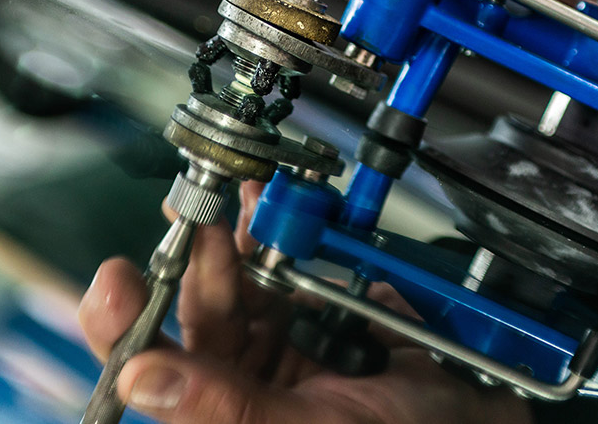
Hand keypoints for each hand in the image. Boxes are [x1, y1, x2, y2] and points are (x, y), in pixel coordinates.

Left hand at [79, 182, 530, 423]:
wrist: (482, 407)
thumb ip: (227, 409)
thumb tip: (139, 377)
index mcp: (225, 412)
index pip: (155, 370)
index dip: (127, 326)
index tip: (115, 281)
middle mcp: (241, 373)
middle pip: (200, 306)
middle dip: (196, 258)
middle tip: (195, 214)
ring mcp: (275, 331)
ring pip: (236, 272)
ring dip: (228, 232)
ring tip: (224, 196)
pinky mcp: (307, 297)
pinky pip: (278, 255)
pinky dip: (269, 223)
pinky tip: (258, 199)